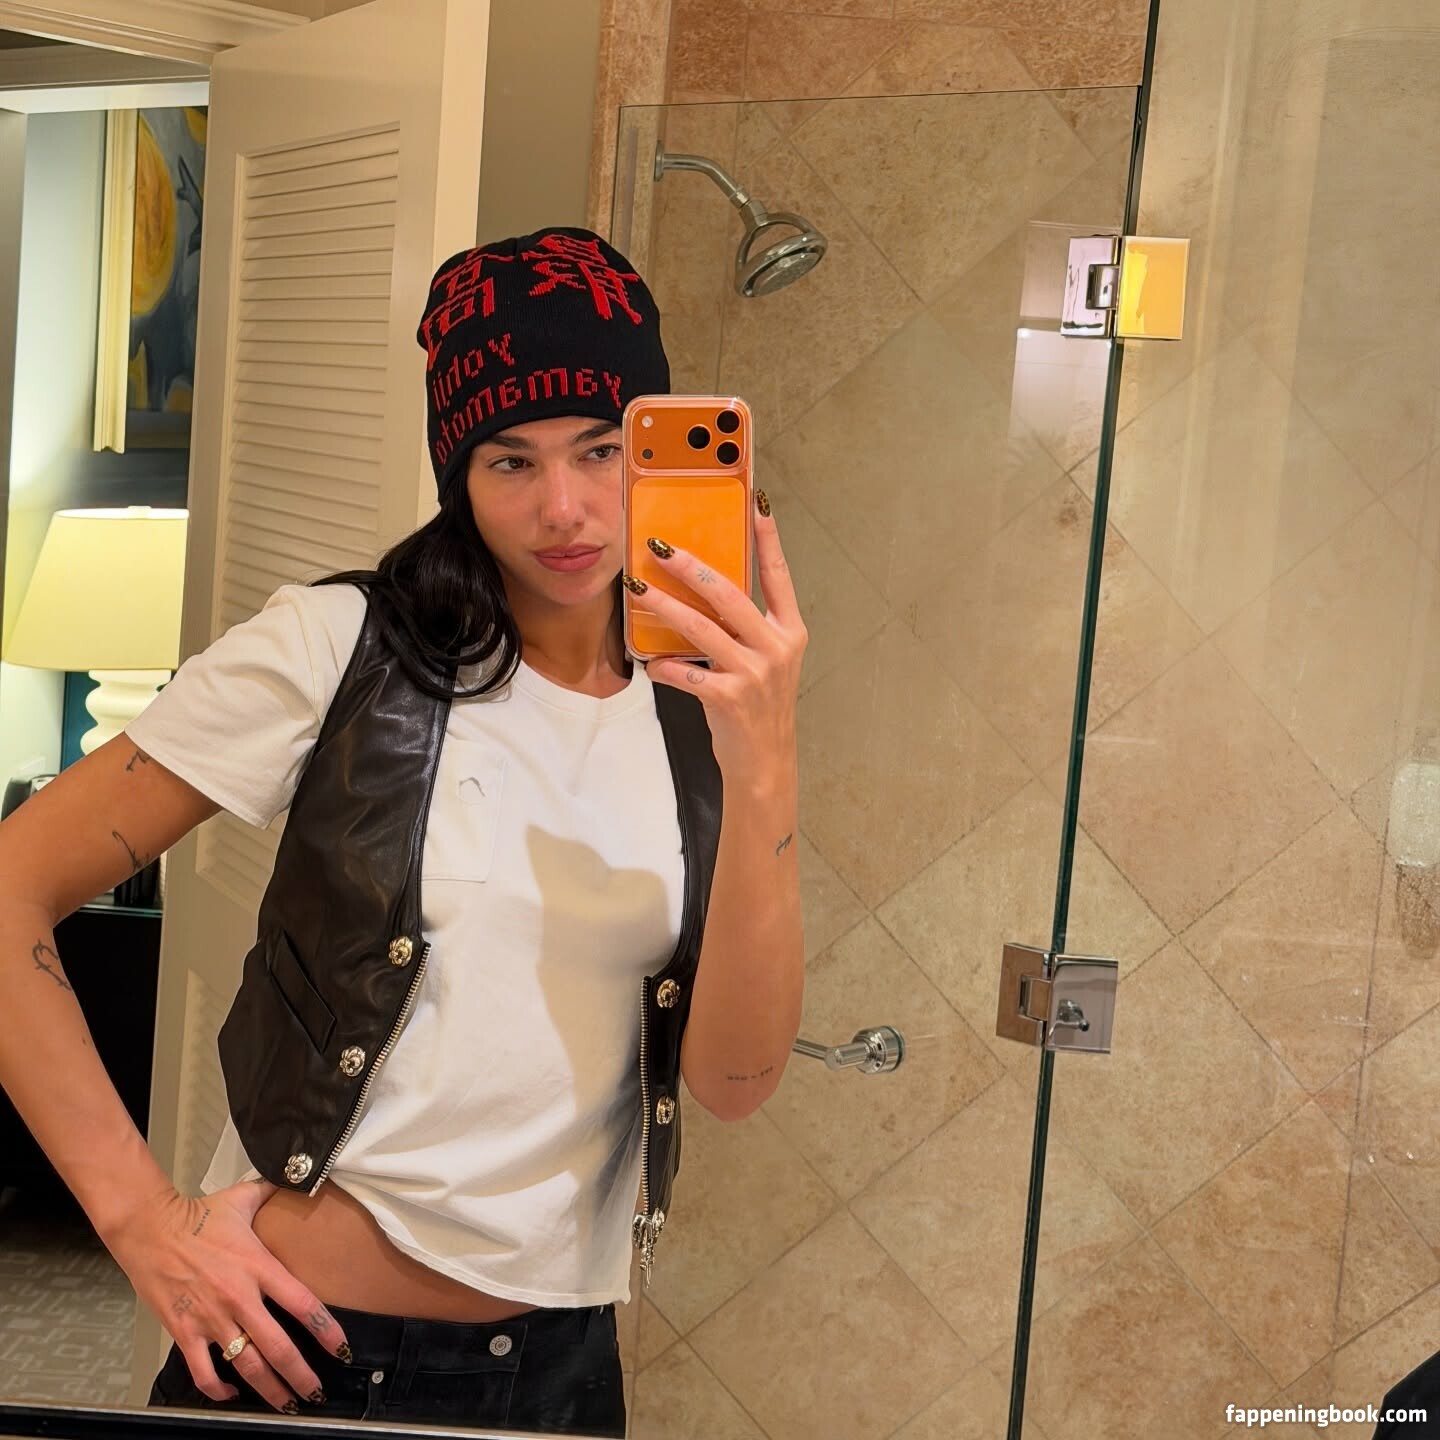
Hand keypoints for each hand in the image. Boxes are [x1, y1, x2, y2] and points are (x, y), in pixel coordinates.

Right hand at [102, 1179, 347, 1410]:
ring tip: (288, 1405)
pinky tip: (233, 1395)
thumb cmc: (199, 1213)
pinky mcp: (184, 1332)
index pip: (302, 1304)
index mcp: (259, 1266)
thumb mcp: (245, 1196)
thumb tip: (302, 1176)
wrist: (150, 1228)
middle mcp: (239, 1298)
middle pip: (278, 1347)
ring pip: (247, 1366)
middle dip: (302, 1375)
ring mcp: (211, 1318)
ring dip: (269, 1390)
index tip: (342, 1350)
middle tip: (318, 1394)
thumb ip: (276, 1192)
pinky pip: (204, 1372)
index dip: (326, 1330)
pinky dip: (219, 1390)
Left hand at [629, 488, 807, 781]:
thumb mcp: (764, 660)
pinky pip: (688, 673)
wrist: (765, 761)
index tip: (756, 502)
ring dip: (664, 607)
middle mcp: (776, 647)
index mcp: (788, 631)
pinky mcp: (730, 698)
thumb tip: (702, 588)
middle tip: (659, 546)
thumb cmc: (757, 705)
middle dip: (689, 566)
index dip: (768, 538)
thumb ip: (744, 627)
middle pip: (728, 594)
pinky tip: (650, 663)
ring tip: (637, 589)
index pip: (778, 575)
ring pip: (701, 628)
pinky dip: (665, 667)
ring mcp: (754, 673)